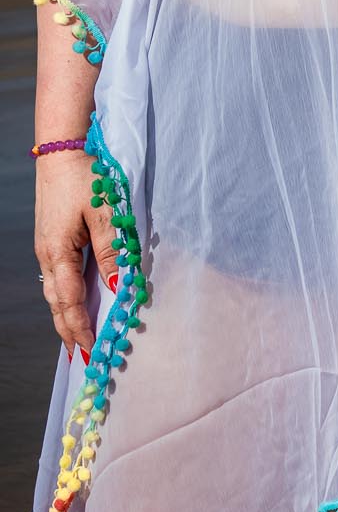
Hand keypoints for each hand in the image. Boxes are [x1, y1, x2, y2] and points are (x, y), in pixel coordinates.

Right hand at [35, 153, 116, 360]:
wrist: (61, 153)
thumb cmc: (85, 180)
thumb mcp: (104, 216)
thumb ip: (111, 253)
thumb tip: (117, 288)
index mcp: (58, 253)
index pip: (70, 301)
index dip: (81, 328)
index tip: (91, 351)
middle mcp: (48, 256)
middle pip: (58, 304)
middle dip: (70, 333)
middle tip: (84, 359)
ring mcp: (47, 250)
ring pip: (56, 294)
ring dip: (67, 319)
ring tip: (79, 342)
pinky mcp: (52, 243)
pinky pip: (59, 281)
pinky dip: (66, 300)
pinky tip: (75, 307)